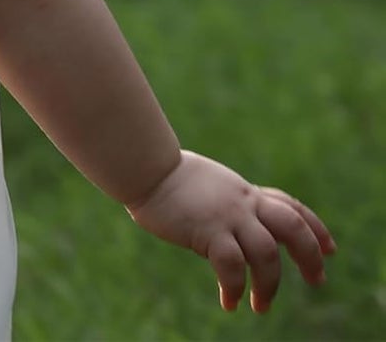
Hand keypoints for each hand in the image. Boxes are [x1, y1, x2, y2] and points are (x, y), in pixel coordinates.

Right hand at [127, 150, 334, 313]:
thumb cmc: (165, 175)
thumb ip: (226, 200)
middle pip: (294, 226)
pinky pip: (232, 266)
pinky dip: (235, 288)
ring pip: (267, 254)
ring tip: (261, 306)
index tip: (330, 249)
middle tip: (316, 281)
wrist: (144, 167)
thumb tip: (234, 219)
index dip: (315, 227)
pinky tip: (229, 302)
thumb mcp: (208, 184)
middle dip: (310, 256)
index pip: (289, 205)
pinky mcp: (207, 230)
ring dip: (269, 286)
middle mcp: (242, 202)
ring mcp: (227, 216)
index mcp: (243, 192)